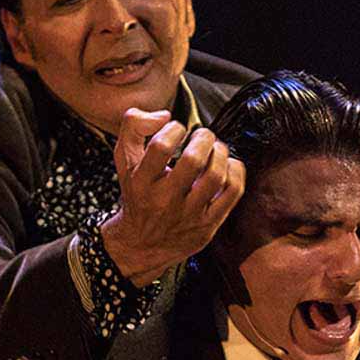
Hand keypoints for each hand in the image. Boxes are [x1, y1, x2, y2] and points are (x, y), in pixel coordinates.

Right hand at [100, 109, 245, 285]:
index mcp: (142, 183)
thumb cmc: (138, 193)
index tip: (177, 129)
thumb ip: (133, 126)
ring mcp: (189, 216)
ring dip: (220, 152)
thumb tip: (164, 115)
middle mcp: (164, 202)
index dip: (174, 129)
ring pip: (216, 175)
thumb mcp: (124, 160)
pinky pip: (232, 192)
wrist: (142, 244)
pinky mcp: (208, 225)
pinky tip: (226, 164)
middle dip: (204, 137)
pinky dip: (235, 170)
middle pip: (193, 160)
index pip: (161, 147)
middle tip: (202, 135)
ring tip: (214, 148)